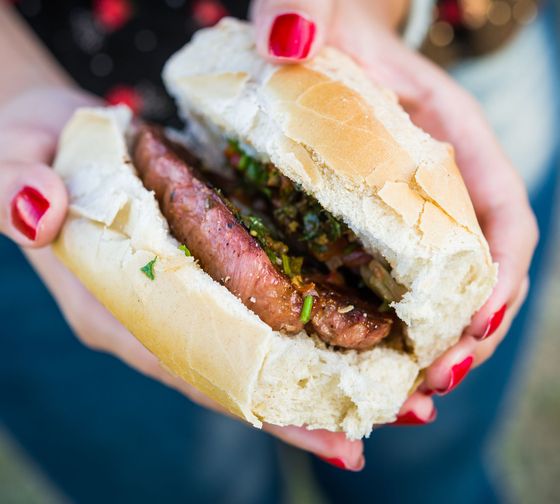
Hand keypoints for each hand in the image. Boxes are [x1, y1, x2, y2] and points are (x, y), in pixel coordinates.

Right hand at [0, 87, 365, 470]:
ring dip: (322, 368)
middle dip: (312, 403)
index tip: (336, 436)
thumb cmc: (35, 151)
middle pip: (241, 372)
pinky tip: (357, 325)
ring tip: (396, 385)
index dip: (263, 404)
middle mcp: (159, 316)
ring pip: (259, 346)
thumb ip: (17, 184)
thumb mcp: (15, 156)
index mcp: (113, 308)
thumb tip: (38, 208)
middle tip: (392, 420)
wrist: (57, 135)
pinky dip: (306, 320)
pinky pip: (261, 304)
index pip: (195, 368)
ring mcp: (186, 296)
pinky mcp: (207, 268)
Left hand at [251, 0, 537, 422]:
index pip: (495, 208)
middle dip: (464, 331)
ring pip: (438, 286)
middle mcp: (434, 176)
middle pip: (474, 266)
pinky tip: (368, 360)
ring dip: (430, 343)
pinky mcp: (366, 224)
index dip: (497, 272)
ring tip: (407, 395)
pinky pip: (394, 284)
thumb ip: (304, 7)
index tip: (475, 324)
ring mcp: (402, 206)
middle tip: (431, 385)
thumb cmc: (316, 16)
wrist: (303, 28)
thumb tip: (288, 38)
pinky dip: (390, 328)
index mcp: (442, 129)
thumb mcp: (314, 4)